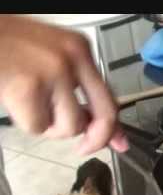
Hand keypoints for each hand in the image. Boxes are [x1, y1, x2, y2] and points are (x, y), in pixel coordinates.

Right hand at [0, 15, 128, 154]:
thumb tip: (95, 123)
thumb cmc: (9, 46)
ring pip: (69, 127)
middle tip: (83, 148)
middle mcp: (72, 59)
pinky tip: (15, 102)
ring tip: (31, 106)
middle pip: (103, 116)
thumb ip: (77, 87)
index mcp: (80, 48)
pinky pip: (38, 127)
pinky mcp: (28, 87)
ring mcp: (52, 73)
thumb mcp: (52, 58)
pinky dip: (26, 123)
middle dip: (96, 139)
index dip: (114, 126)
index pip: (109, 95)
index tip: (119, 143)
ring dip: (50, 127)